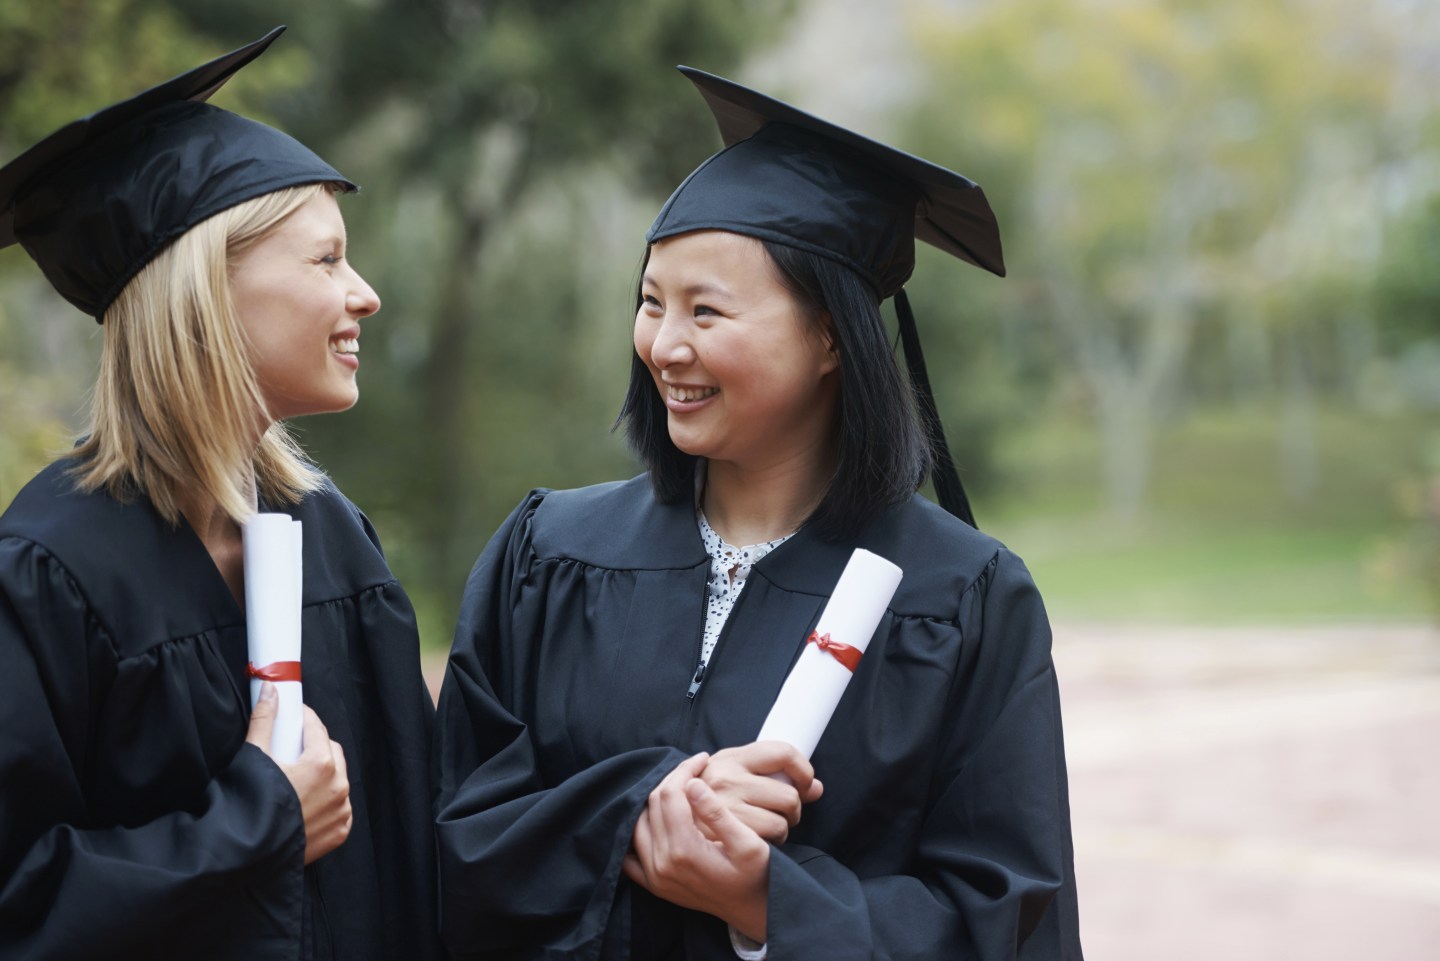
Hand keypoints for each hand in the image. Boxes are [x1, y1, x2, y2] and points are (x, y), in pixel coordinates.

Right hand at [246, 682, 352, 863]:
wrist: (245, 856)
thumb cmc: (249, 804)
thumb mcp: (254, 757)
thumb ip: (265, 720)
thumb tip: (270, 691)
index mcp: (322, 764)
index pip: (316, 727)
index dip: (303, 718)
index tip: (292, 716)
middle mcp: (339, 786)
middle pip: (331, 751)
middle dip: (314, 744)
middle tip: (292, 746)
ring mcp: (341, 810)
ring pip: (338, 778)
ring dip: (323, 772)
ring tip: (296, 775)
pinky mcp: (339, 831)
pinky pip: (339, 806)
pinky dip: (327, 799)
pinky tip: (307, 800)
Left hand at [624, 754, 769, 940]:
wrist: (753, 910)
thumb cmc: (757, 875)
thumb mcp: (749, 844)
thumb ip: (718, 813)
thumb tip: (694, 784)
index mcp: (685, 850)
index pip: (671, 794)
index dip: (685, 770)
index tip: (703, 759)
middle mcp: (662, 864)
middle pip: (653, 804)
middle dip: (672, 779)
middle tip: (694, 769)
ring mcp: (655, 877)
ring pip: (639, 823)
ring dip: (657, 800)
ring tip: (681, 787)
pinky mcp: (654, 885)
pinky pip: (631, 853)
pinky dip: (639, 831)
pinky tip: (657, 818)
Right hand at [700, 741, 823, 843]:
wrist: (673, 825)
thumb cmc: (710, 799)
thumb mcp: (734, 775)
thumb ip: (773, 775)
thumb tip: (817, 789)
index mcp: (732, 757)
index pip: (783, 752)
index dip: (804, 769)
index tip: (806, 784)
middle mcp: (727, 777)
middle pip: (789, 793)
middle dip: (793, 808)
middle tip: (783, 814)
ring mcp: (726, 804)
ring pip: (783, 818)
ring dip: (783, 827)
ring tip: (769, 828)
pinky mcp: (728, 830)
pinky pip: (771, 835)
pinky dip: (774, 841)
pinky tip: (760, 839)